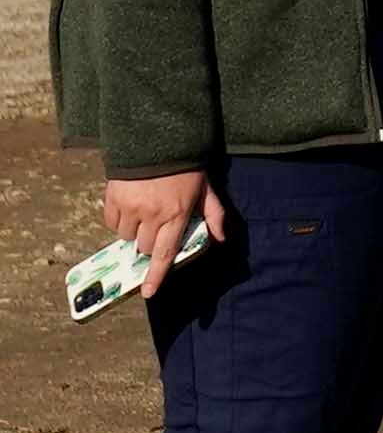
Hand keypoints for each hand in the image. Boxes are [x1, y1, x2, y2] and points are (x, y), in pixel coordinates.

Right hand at [103, 171, 224, 299]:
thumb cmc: (185, 168)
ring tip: (144, 213)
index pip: (164, 254)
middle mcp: (151, 215)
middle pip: (144, 248)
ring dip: (135, 232)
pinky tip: (130, 207)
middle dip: (150, 244)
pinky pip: (112, 222)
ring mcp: (130, 206)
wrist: (157, 139)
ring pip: (126, 236)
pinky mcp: (113, 197)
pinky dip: (119, 220)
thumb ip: (215, 215)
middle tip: (157, 227)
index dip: (156, 276)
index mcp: (175, 215)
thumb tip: (220, 239)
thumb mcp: (207, 190)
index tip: (148, 292)